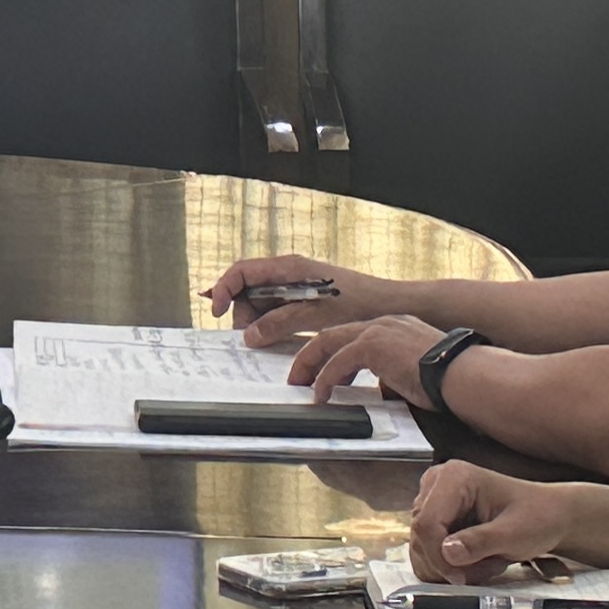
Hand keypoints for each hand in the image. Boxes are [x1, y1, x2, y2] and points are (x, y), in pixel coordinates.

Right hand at [200, 255, 404, 344]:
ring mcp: (294, 285)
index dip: (223, 290)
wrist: (390, 304)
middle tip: (251, 339)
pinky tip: (280, 337)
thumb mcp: (316, 315)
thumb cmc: (359, 303)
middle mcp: (287, 273)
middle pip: (247, 289)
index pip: (240, 272)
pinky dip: (272, 324)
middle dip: (243, 313)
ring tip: (269, 340)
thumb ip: (280, 322)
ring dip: (258, 322)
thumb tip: (249, 335)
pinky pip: (276, 309)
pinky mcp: (303, 298)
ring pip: (261, 302)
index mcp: (287, 267)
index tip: (217, 313)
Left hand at [290, 314, 443, 403]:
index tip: (322, 370)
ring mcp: (377, 331)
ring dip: (311, 365)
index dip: (333, 352)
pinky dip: (325, 379)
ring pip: (328, 343)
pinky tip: (321, 395)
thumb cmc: (449, 379)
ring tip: (301, 385)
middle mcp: (382, 323)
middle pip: (333, 334)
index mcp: (393, 326)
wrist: (463, 375)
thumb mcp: (415, 371)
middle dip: (311, 356)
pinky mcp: (372, 346)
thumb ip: (394, 375)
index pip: (353, 334)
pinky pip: (337, 362)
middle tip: (299, 376)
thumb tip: (383, 390)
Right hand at [407, 459, 580, 579]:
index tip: (460, 578)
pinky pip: (427, 552)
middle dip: (449, 564)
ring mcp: (433, 502)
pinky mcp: (435, 519)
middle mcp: (436, 485)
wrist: (549, 516)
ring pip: (421, 548)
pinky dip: (449, 567)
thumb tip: (447, 553)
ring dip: (451, 567)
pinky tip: (476, 562)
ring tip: (486, 563)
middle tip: (486, 569)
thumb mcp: (516, 533)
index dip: (438, 556)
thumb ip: (481, 542)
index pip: (427, 523)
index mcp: (454, 477)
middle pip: (421, 536)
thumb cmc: (538, 517)